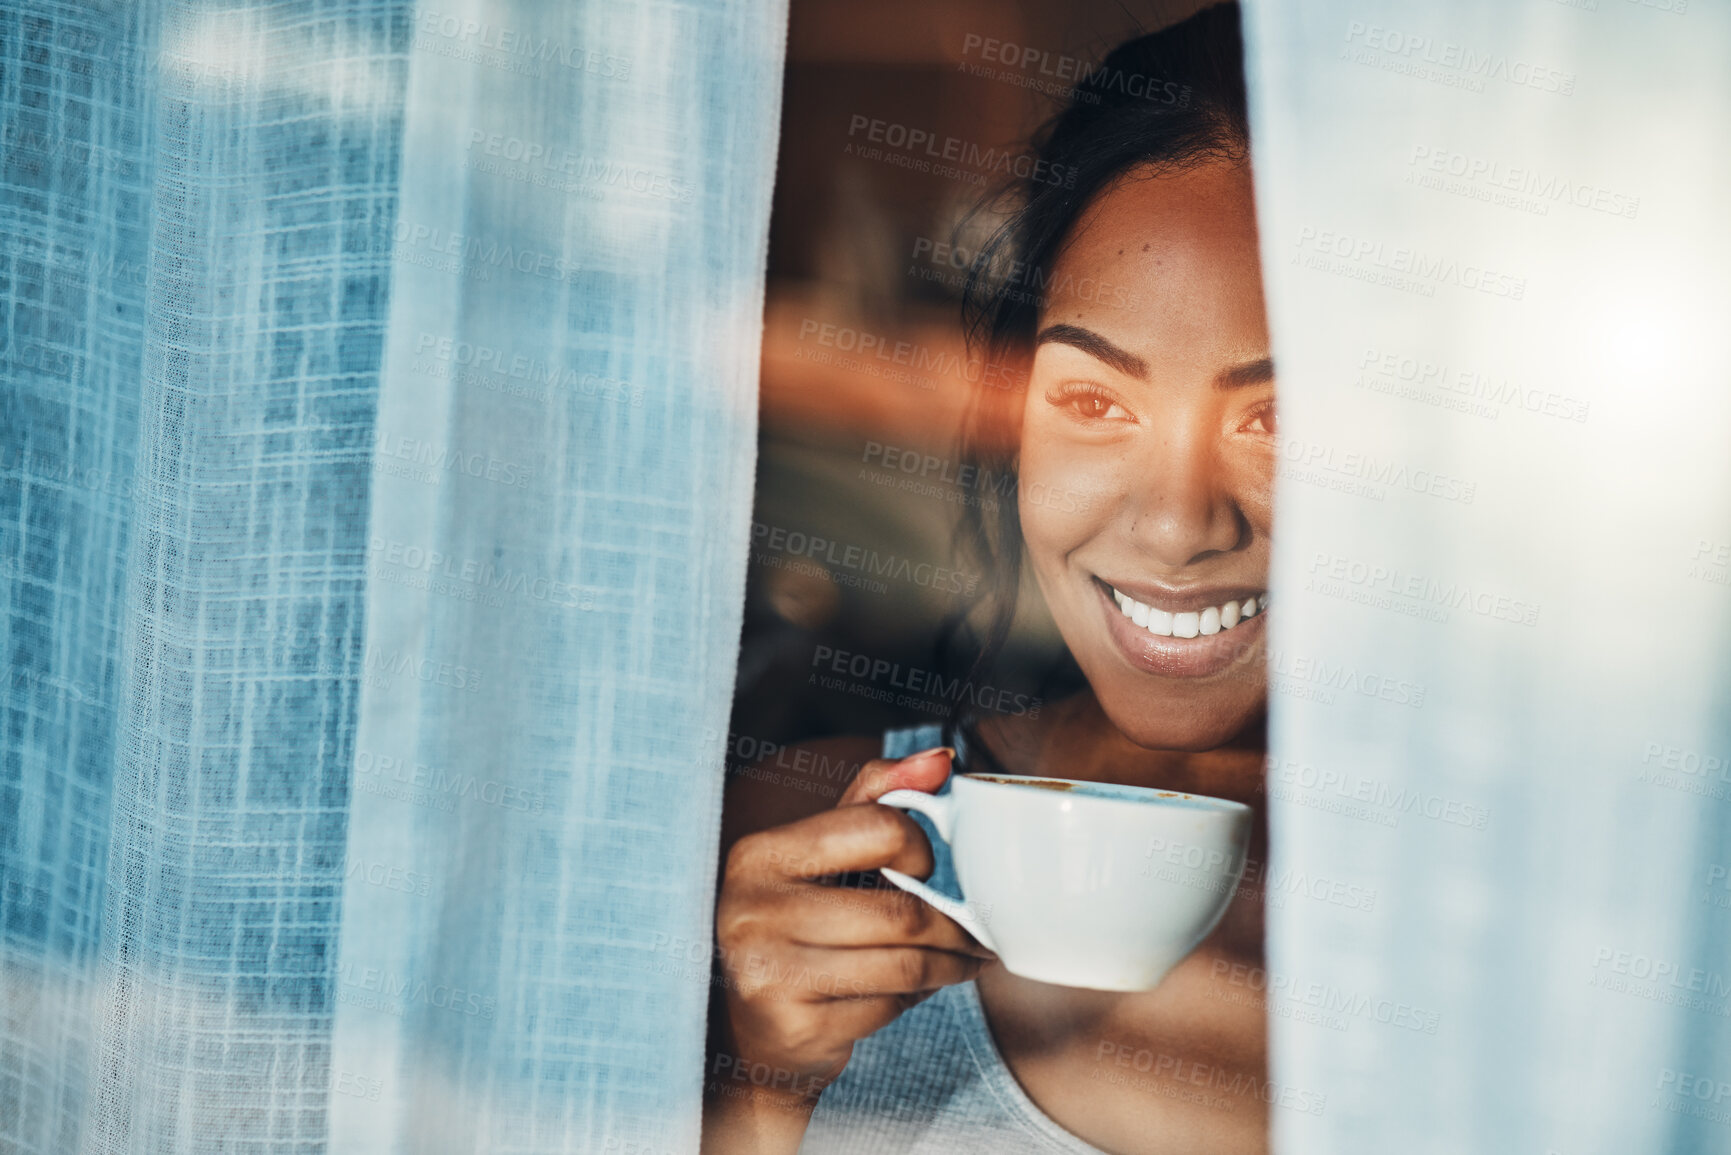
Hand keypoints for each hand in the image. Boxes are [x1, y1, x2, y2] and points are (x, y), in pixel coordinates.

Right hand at [709, 746, 994, 1114]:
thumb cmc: (797, 927)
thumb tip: (940, 759)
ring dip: (950, 964)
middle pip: (902, 911)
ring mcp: (769, 973)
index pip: (878, 828)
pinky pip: (888, 1007)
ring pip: (905, 964)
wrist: (752, 1032)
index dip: (920, 848)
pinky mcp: (795, 1026)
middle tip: (977, 931)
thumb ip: (874, 798)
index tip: (929, 868)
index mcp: (760, 854)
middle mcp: (753, 911)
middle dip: (955, 926)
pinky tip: (919, 990)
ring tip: (964, 960)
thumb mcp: (820, 855)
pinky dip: (917, 999)